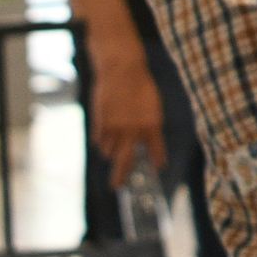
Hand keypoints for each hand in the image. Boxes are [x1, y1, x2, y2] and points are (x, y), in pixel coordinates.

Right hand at [92, 47, 167, 183]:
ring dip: (111, 152)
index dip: (157, 162)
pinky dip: (102, 140)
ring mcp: (115, 128)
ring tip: (114, 143)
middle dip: (121, 177)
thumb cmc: (140, 86)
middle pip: (126, 162)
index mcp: (152, 125)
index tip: (157, 169)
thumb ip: (150, 126)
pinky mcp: (100, 122)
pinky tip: (106, 130)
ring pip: (108, 152)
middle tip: (117, 187)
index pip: (156, 152)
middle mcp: (133, 130)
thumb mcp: (153, 106)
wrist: (122, 69)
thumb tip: (146, 143)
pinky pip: (99, 141)